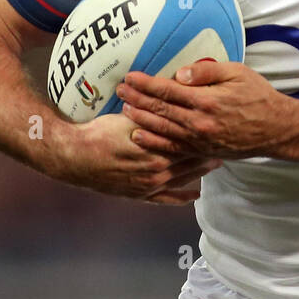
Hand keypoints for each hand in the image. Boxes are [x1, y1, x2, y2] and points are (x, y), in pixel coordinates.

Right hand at [50, 113, 220, 204]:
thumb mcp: (130, 117)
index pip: (189, 142)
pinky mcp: (139, 195)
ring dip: (200, 171)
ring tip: (216, 163)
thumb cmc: (100, 132)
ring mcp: (149, 186)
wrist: (74, 157)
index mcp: (157, 149)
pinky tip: (195, 194)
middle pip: (191, 161)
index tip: (219, 129)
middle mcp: (157, 170)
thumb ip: (154, 112)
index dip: (205, 136)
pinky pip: (166, 199)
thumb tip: (173, 99)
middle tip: (225, 146)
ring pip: (183, 178)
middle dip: (208, 153)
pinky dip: (182, 196)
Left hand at [116, 61, 284, 158]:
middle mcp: (200, 122)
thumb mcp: (238, 73)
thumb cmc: (259, 96)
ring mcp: (200, 140)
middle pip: (160, 109)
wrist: (277, 129)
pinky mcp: (203, 151)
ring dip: (141, 118)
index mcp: (207, 100)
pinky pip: (173, 147)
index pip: (168, 90)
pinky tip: (139, 135)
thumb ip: (207, 72)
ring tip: (124, 110)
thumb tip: (180, 73)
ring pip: (162, 129)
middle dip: (137, 99)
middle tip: (119, 91)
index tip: (130, 77)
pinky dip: (154, 141)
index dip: (146, 84)